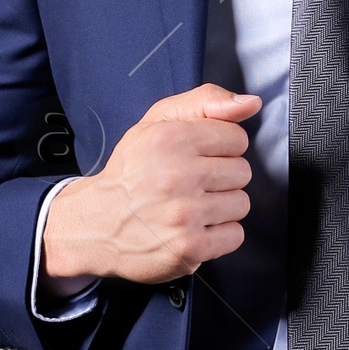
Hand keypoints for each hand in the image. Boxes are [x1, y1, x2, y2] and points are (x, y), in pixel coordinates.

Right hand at [38, 83, 260, 294]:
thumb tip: (252, 103)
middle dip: (221, 177)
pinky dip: (219, 234)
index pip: (237, 138)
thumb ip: (207, 101)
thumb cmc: (132, 170)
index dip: (221, 148)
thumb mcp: (158, 121)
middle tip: (192, 184)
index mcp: (172, 138)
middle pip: (242, 172)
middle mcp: (178, 175)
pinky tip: (195, 228)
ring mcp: (184, 214)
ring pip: (241, 203)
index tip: (199, 157)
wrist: (96, 223)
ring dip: (221, 207)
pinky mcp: (189, 248)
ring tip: (192, 206)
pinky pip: (235, 235)